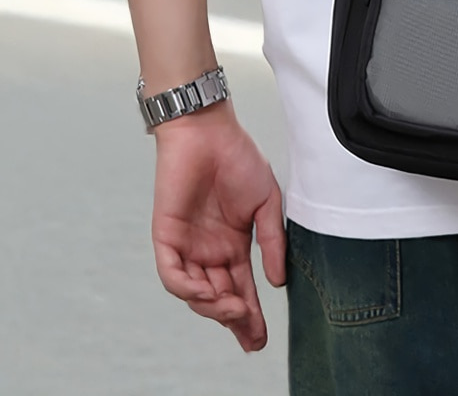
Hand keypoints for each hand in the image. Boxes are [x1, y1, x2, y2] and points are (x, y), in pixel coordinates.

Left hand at [151, 103, 285, 351]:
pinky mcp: (167, 236)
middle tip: (251, 337)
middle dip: (235, 321)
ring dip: (214, 307)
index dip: (250, 315)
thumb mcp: (268, 202)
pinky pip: (173, 274)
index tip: (260, 337)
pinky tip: (206, 293)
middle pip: (219, 298)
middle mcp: (210, 251)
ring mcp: (187, 245)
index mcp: (233, 244)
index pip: (242, 288)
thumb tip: (277, 282)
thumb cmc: (238, 159)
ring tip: (236, 310)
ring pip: (196, 293)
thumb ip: (272, 240)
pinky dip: (187, 288)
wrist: (209, 132)